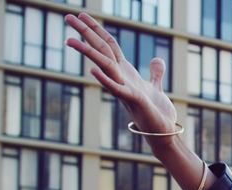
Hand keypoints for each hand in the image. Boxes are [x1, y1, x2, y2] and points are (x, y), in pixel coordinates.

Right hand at [64, 13, 176, 145]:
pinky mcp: (133, 100)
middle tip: (67, 17)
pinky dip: (105, 79)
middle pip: (101, 50)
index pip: (108, 45)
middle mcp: (120, 78)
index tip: (82, 15)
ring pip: (104, 65)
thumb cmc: (156, 112)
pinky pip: (116, 89)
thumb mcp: (155, 87)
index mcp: (125, 72)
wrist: (163, 133)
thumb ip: (155, 73)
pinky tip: (92, 70)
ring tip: (69, 40)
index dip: (96, 29)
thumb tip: (156, 60)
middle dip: (85, 33)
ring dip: (87, 52)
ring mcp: (124, 88)